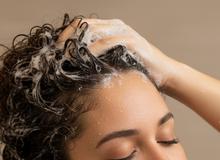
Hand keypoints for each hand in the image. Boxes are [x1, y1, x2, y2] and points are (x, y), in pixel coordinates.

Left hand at [57, 17, 177, 89]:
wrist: (164, 75)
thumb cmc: (139, 72)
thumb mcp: (114, 65)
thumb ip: (99, 62)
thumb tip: (77, 71)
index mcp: (109, 30)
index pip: (81, 26)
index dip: (66, 35)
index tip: (55, 50)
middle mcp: (115, 27)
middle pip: (83, 24)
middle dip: (67, 37)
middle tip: (56, 52)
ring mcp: (123, 32)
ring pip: (93, 30)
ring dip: (78, 43)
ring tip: (67, 55)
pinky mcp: (131, 41)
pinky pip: (107, 42)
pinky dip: (94, 49)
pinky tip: (85, 58)